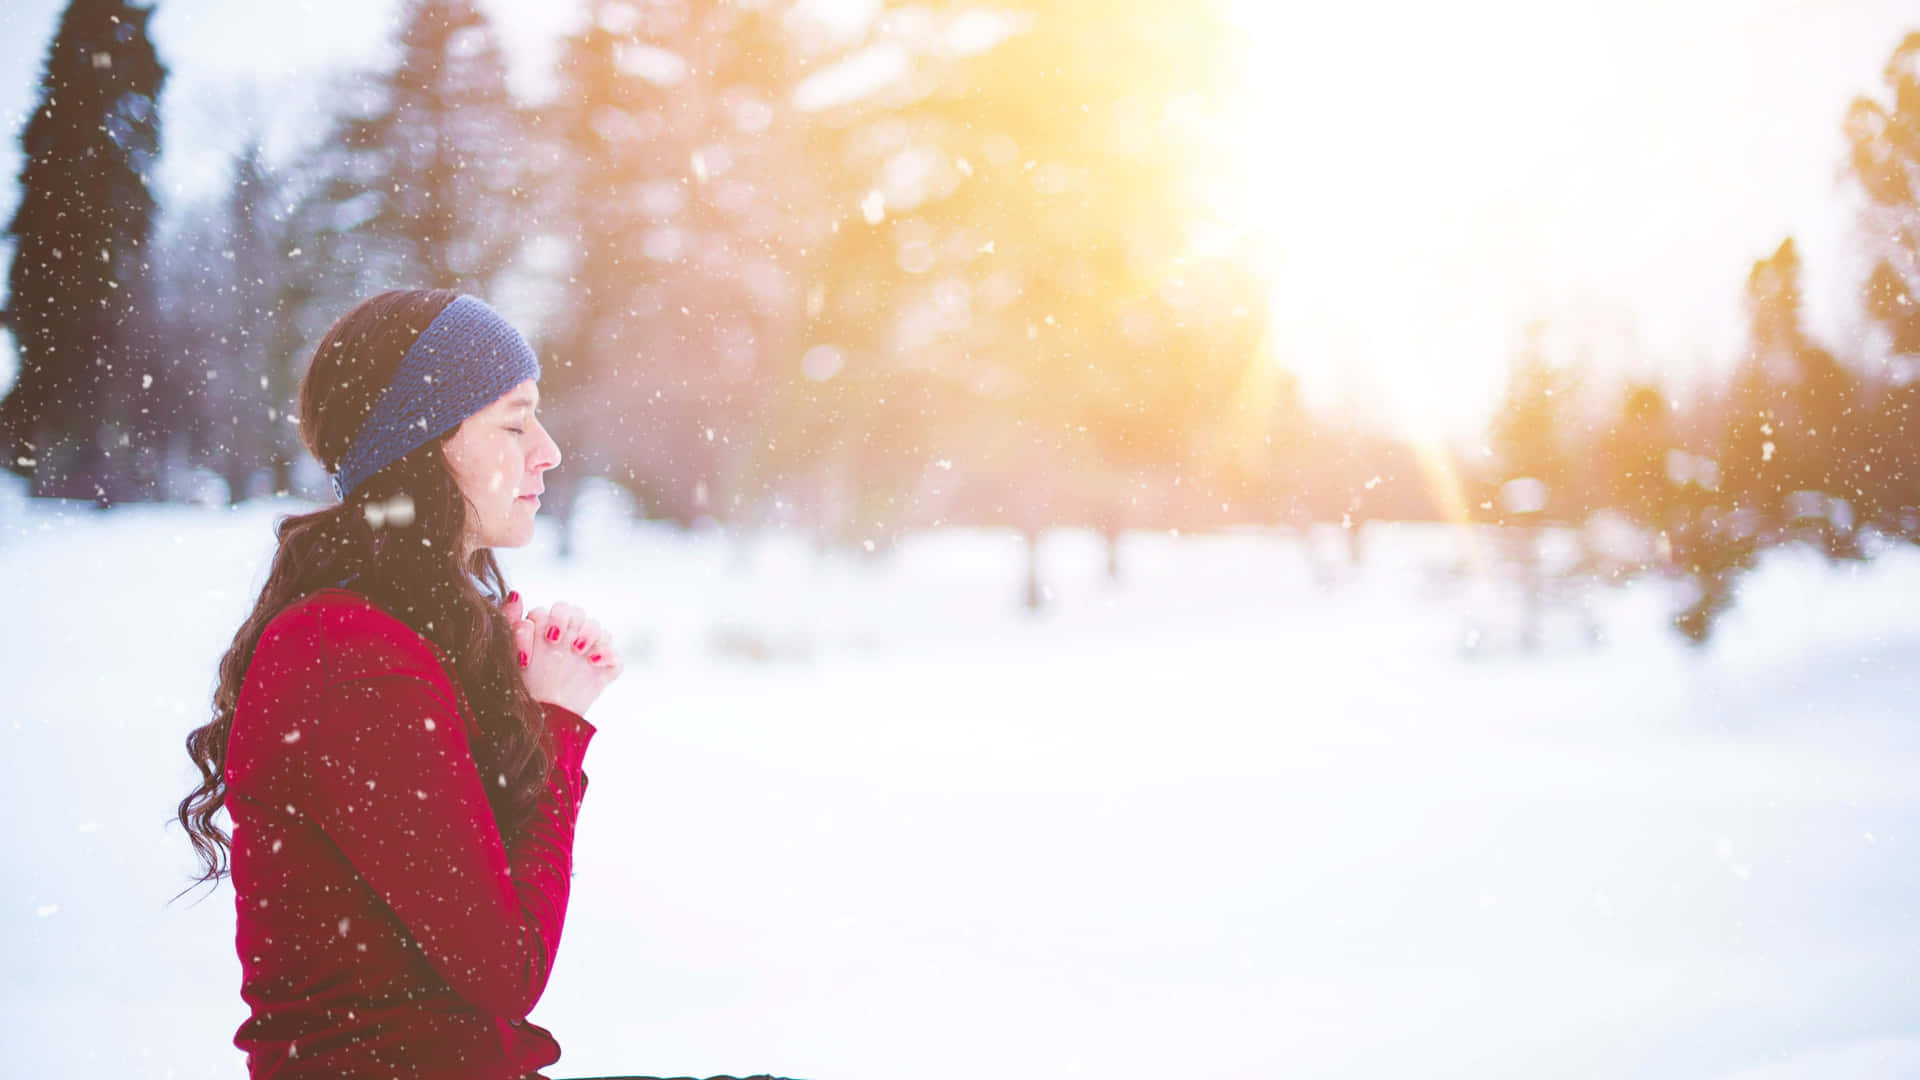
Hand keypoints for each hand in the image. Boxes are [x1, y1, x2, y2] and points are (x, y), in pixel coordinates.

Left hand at [501, 592, 622, 717]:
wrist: (539, 719)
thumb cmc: (523, 685)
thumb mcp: (510, 653)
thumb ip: (511, 622)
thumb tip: (516, 593)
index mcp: (550, 628)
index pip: (556, 610)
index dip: (548, 619)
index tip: (537, 642)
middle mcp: (571, 637)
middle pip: (579, 612)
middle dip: (570, 621)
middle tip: (555, 641)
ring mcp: (590, 653)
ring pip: (600, 628)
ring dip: (590, 634)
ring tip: (576, 651)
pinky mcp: (604, 671)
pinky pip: (616, 658)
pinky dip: (609, 657)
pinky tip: (594, 664)